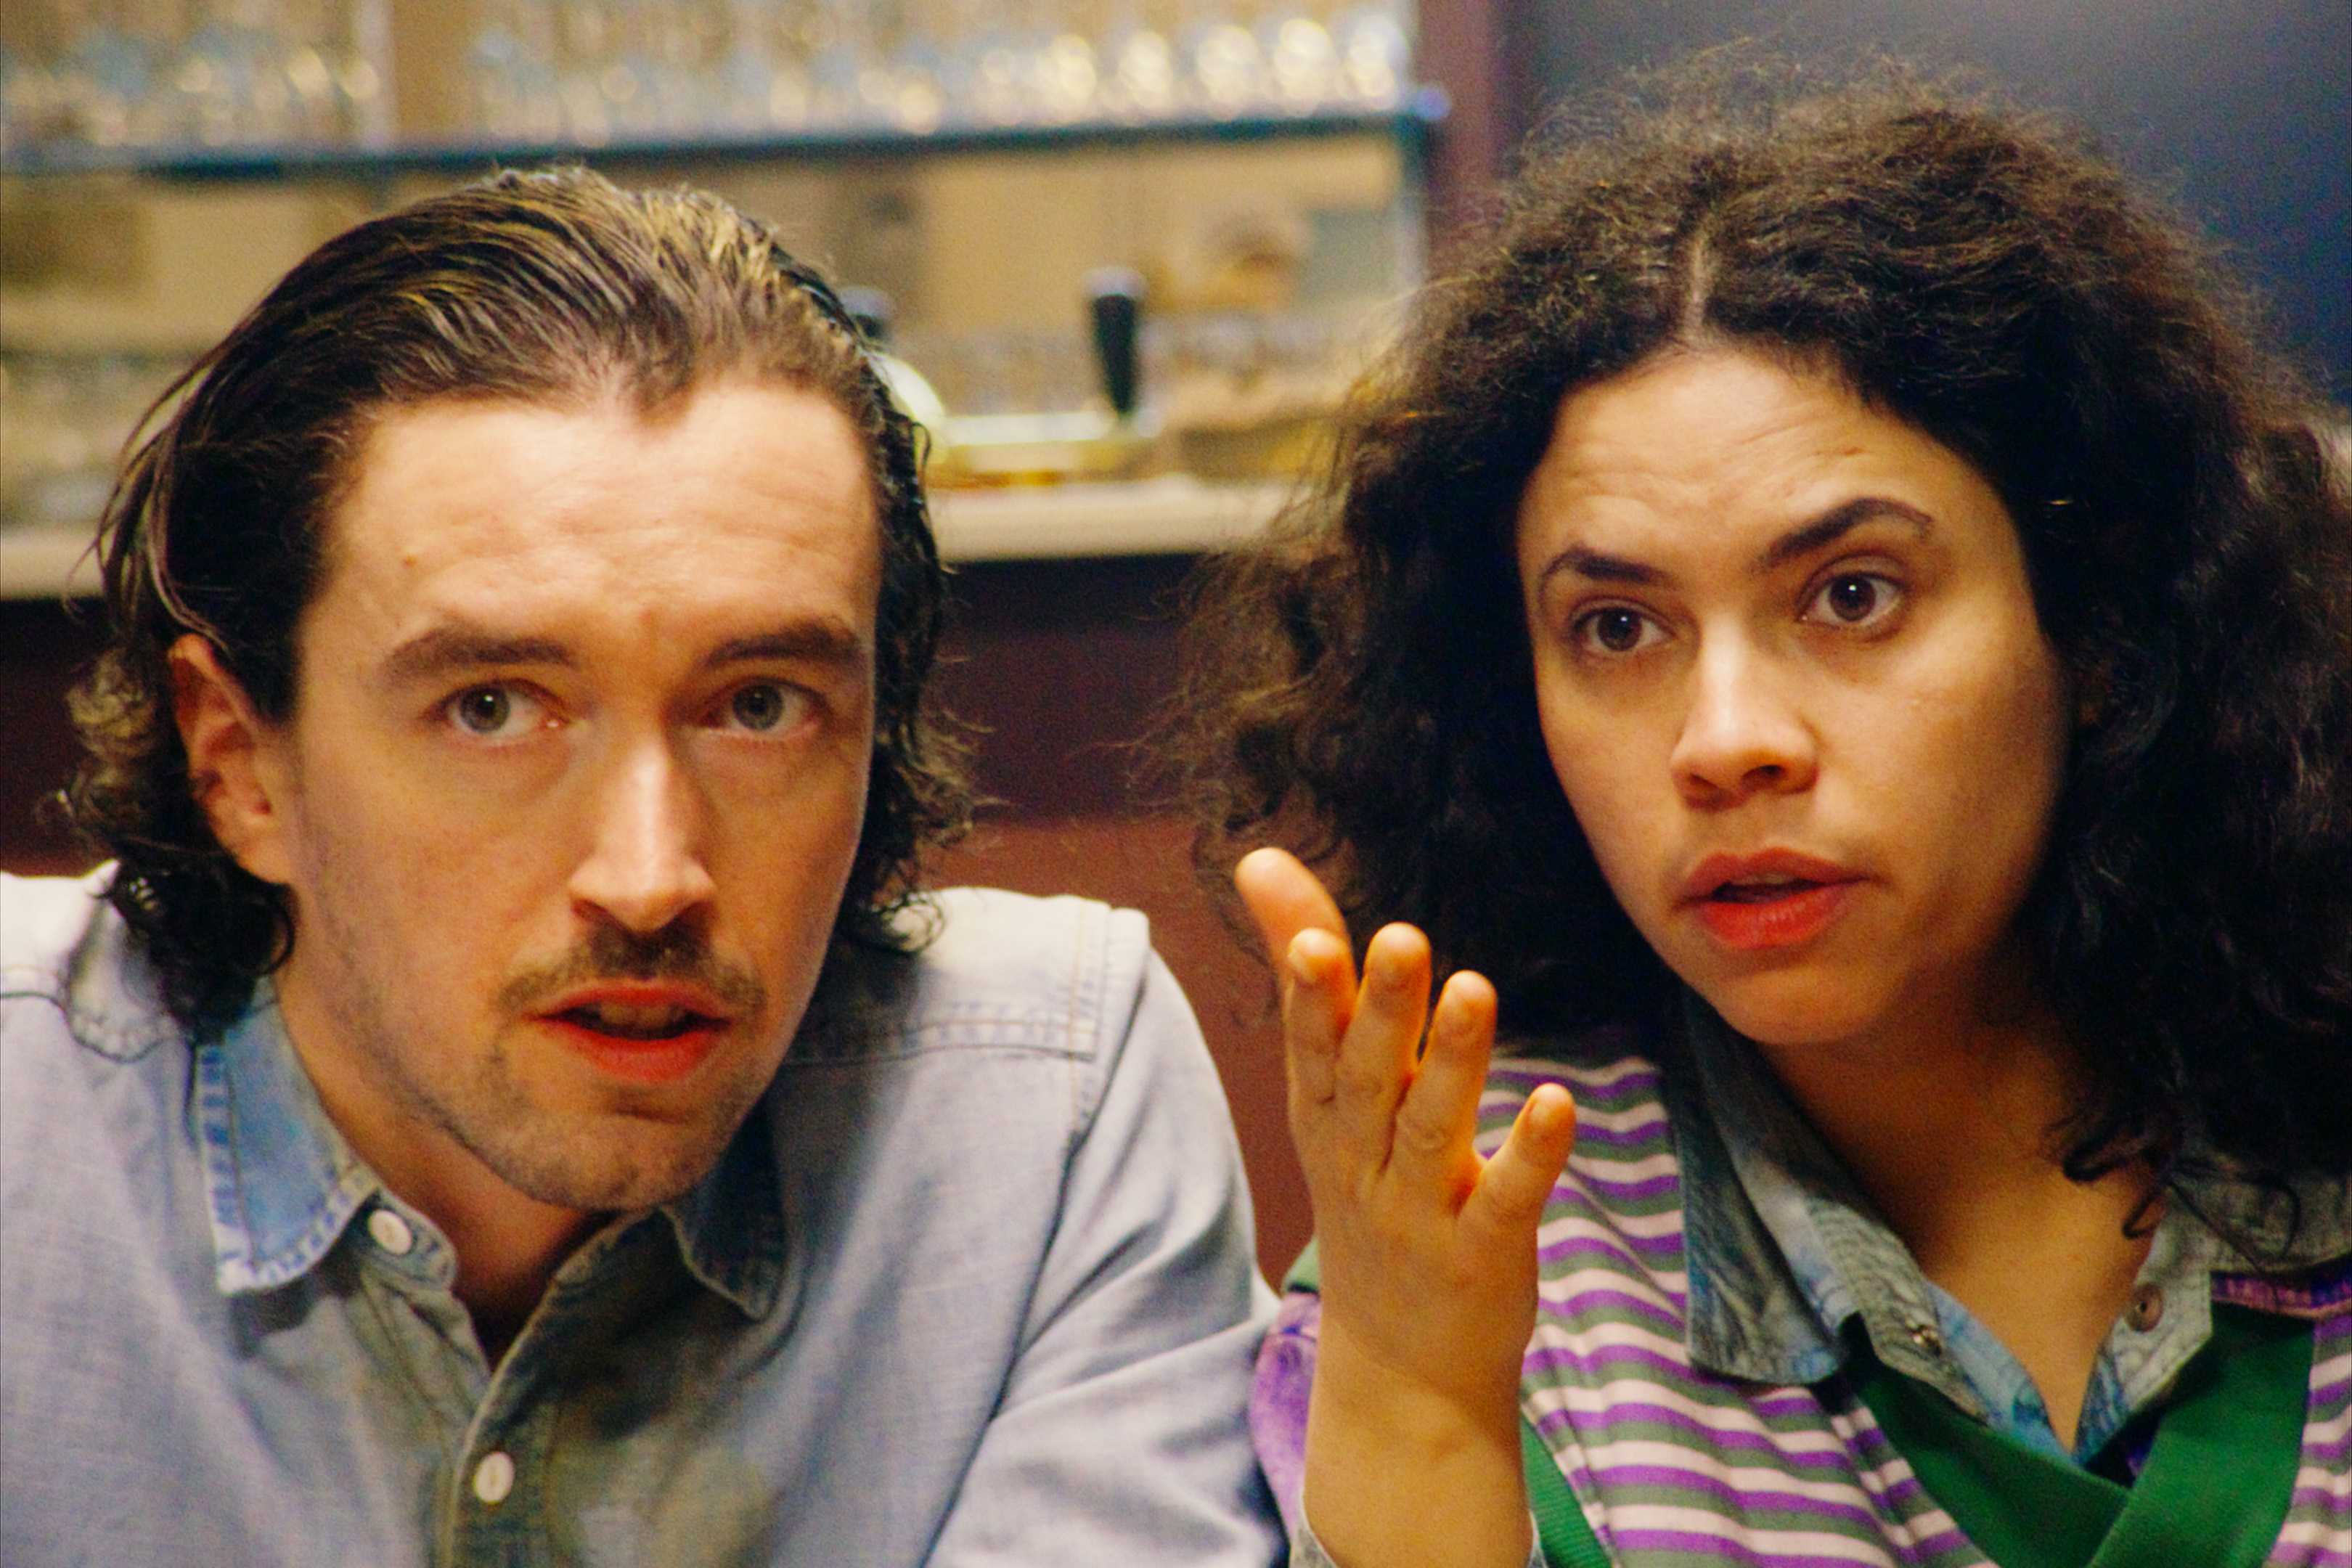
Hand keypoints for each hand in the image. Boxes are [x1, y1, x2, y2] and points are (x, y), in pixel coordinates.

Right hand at [1235, 848, 1574, 1567]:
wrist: (1397, 1365)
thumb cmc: (1364, 1191)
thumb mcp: (1327, 1091)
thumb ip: (1308, 974)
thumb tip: (1260, 857)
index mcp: (1327, 1115)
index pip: (1313, 1046)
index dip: (1310, 995)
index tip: (1309, 938)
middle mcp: (1362, 1157)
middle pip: (1369, 1078)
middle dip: (1382, 1010)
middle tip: (1402, 940)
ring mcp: (1419, 1210)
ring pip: (1432, 1129)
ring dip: (1455, 1061)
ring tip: (1477, 990)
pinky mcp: (1482, 1254)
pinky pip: (1505, 1199)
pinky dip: (1528, 1154)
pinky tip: (1557, 1105)